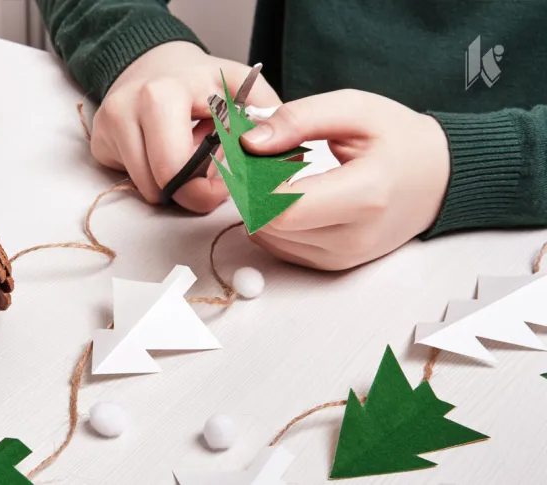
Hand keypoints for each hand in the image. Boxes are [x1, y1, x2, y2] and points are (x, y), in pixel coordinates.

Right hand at [90, 41, 280, 212]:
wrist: (153, 63)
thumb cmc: (202, 81)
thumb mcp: (242, 87)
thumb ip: (267, 117)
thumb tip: (284, 155)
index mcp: (166, 93)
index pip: (181, 166)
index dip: (212, 186)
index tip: (230, 183)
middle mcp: (131, 107)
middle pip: (162, 184)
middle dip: (192, 191)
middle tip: (211, 179)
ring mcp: (110, 124)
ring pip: (147, 189)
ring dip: (173, 185)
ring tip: (187, 156)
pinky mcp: (99, 141)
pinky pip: (132, 182)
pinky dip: (153, 178)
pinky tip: (163, 154)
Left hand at [241, 90, 450, 269]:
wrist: (439, 178)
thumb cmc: (400, 140)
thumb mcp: (355, 110)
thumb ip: (299, 119)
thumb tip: (251, 142)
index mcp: (365, 196)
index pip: (283, 208)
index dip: (253, 183)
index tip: (248, 154)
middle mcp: (354, 237)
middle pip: (270, 225)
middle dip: (252, 190)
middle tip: (261, 158)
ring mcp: (344, 257)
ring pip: (270, 238)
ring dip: (260, 206)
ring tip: (281, 174)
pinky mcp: (333, 265)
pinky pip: (280, 247)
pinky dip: (272, 221)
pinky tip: (289, 195)